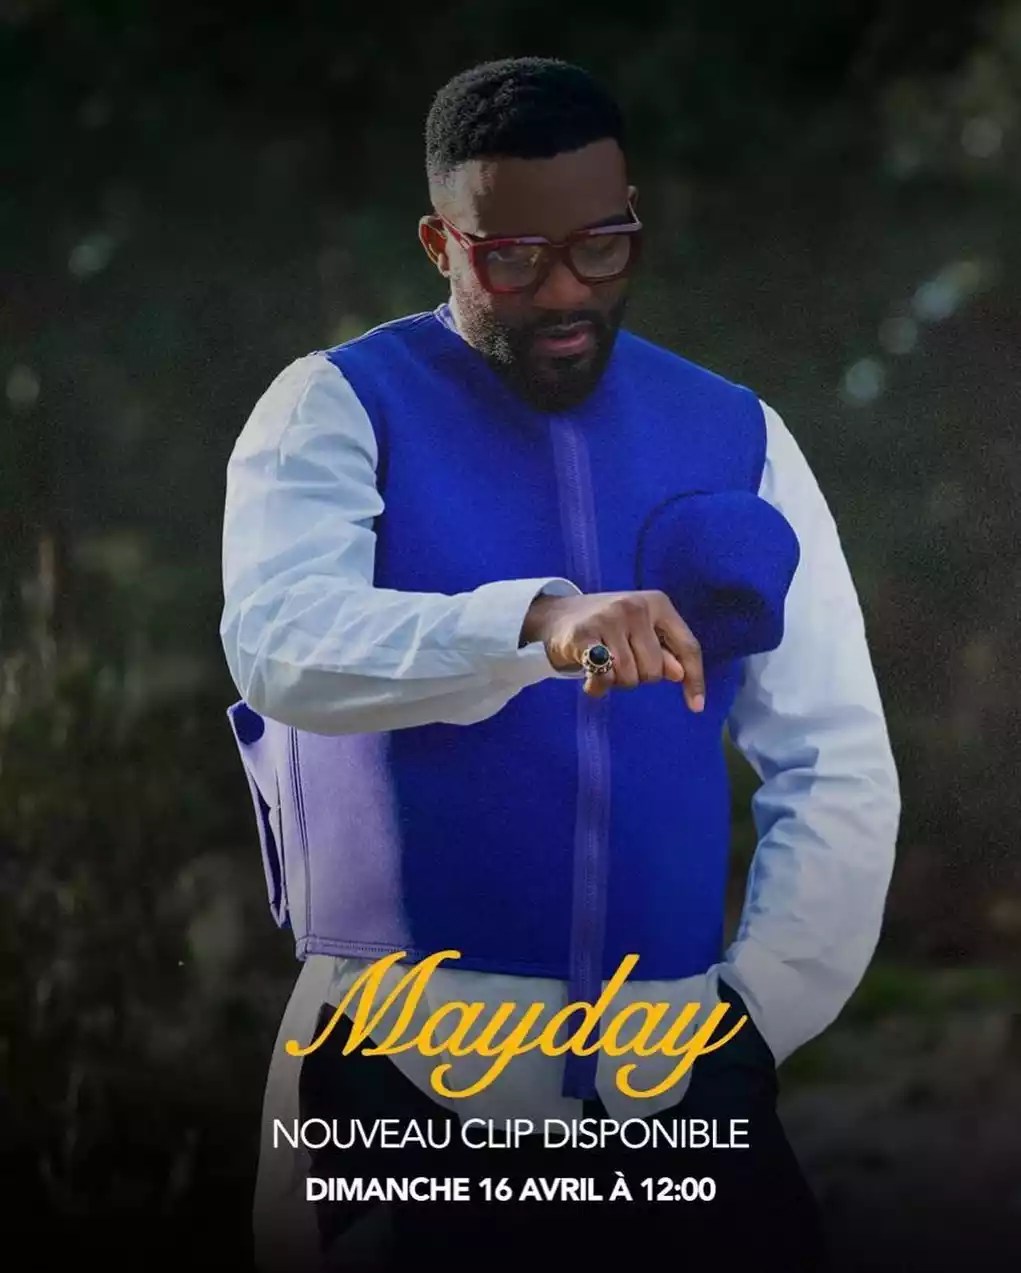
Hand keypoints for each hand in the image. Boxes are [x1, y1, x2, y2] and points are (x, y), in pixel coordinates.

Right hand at [520, 590, 705, 709]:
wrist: (556, 614)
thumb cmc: (608, 626)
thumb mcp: (641, 632)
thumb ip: (663, 651)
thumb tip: (678, 674)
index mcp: (657, 603)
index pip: (687, 646)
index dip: (694, 679)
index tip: (696, 707)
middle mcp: (635, 607)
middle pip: (656, 670)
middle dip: (640, 677)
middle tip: (621, 665)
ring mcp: (608, 619)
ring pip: (630, 677)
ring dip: (617, 683)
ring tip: (605, 668)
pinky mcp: (582, 635)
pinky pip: (603, 678)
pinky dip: (598, 688)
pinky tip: (591, 682)